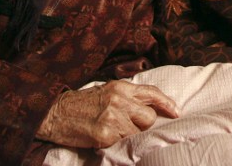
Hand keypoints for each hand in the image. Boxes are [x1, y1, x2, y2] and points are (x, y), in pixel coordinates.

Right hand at [36, 80, 178, 147]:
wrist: (54, 113)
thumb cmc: (80, 103)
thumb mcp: (105, 91)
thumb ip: (126, 96)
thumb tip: (148, 107)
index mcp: (120, 87)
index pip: (151, 92)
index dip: (167, 103)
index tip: (176, 112)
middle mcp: (119, 99)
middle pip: (148, 116)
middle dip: (142, 124)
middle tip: (128, 126)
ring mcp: (113, 117)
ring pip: (137, 132)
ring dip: (128, 135)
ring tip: (113, 131)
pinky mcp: (105, 134)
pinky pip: (122, 143)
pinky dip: (117, 143)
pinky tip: (105, 138)